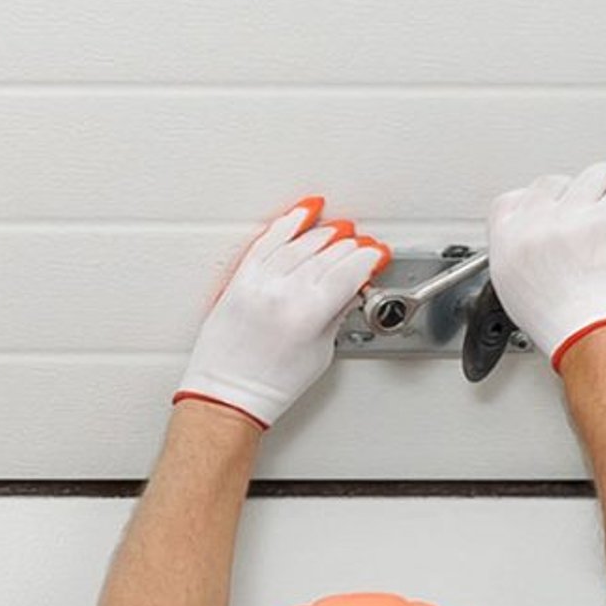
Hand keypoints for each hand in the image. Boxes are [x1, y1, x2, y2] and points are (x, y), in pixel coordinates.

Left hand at [174, 197, 390, 428]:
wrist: (227, 394)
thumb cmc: (270, 385)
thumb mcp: (320, 353)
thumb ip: (337, 314)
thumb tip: (353, 288)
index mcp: (308, 314)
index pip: (350, 271)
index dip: (369, 259)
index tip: (378, 255)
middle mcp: (282, 293)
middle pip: (328, 253)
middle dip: (350, 247)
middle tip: (362, 247)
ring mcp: (259, 283)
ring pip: (300, 243)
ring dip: (325, 233)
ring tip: (340, 231)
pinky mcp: (241, 279)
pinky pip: (267, 240)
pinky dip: (288, 223)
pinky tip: (304, 212)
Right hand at [487, 163, 605, 369]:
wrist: (590, 334)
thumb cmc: (559, 323)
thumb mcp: (515, 290)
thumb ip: (519, 255)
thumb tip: (535, 239)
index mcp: (507, 241)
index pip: (512, 200)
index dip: (535, 199)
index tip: (550, 202)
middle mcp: (536, 223)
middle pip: (552, 183)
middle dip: (571, 190)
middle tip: (585, 198)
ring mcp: (572, 217)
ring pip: (592, 175)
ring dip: (605, 180)